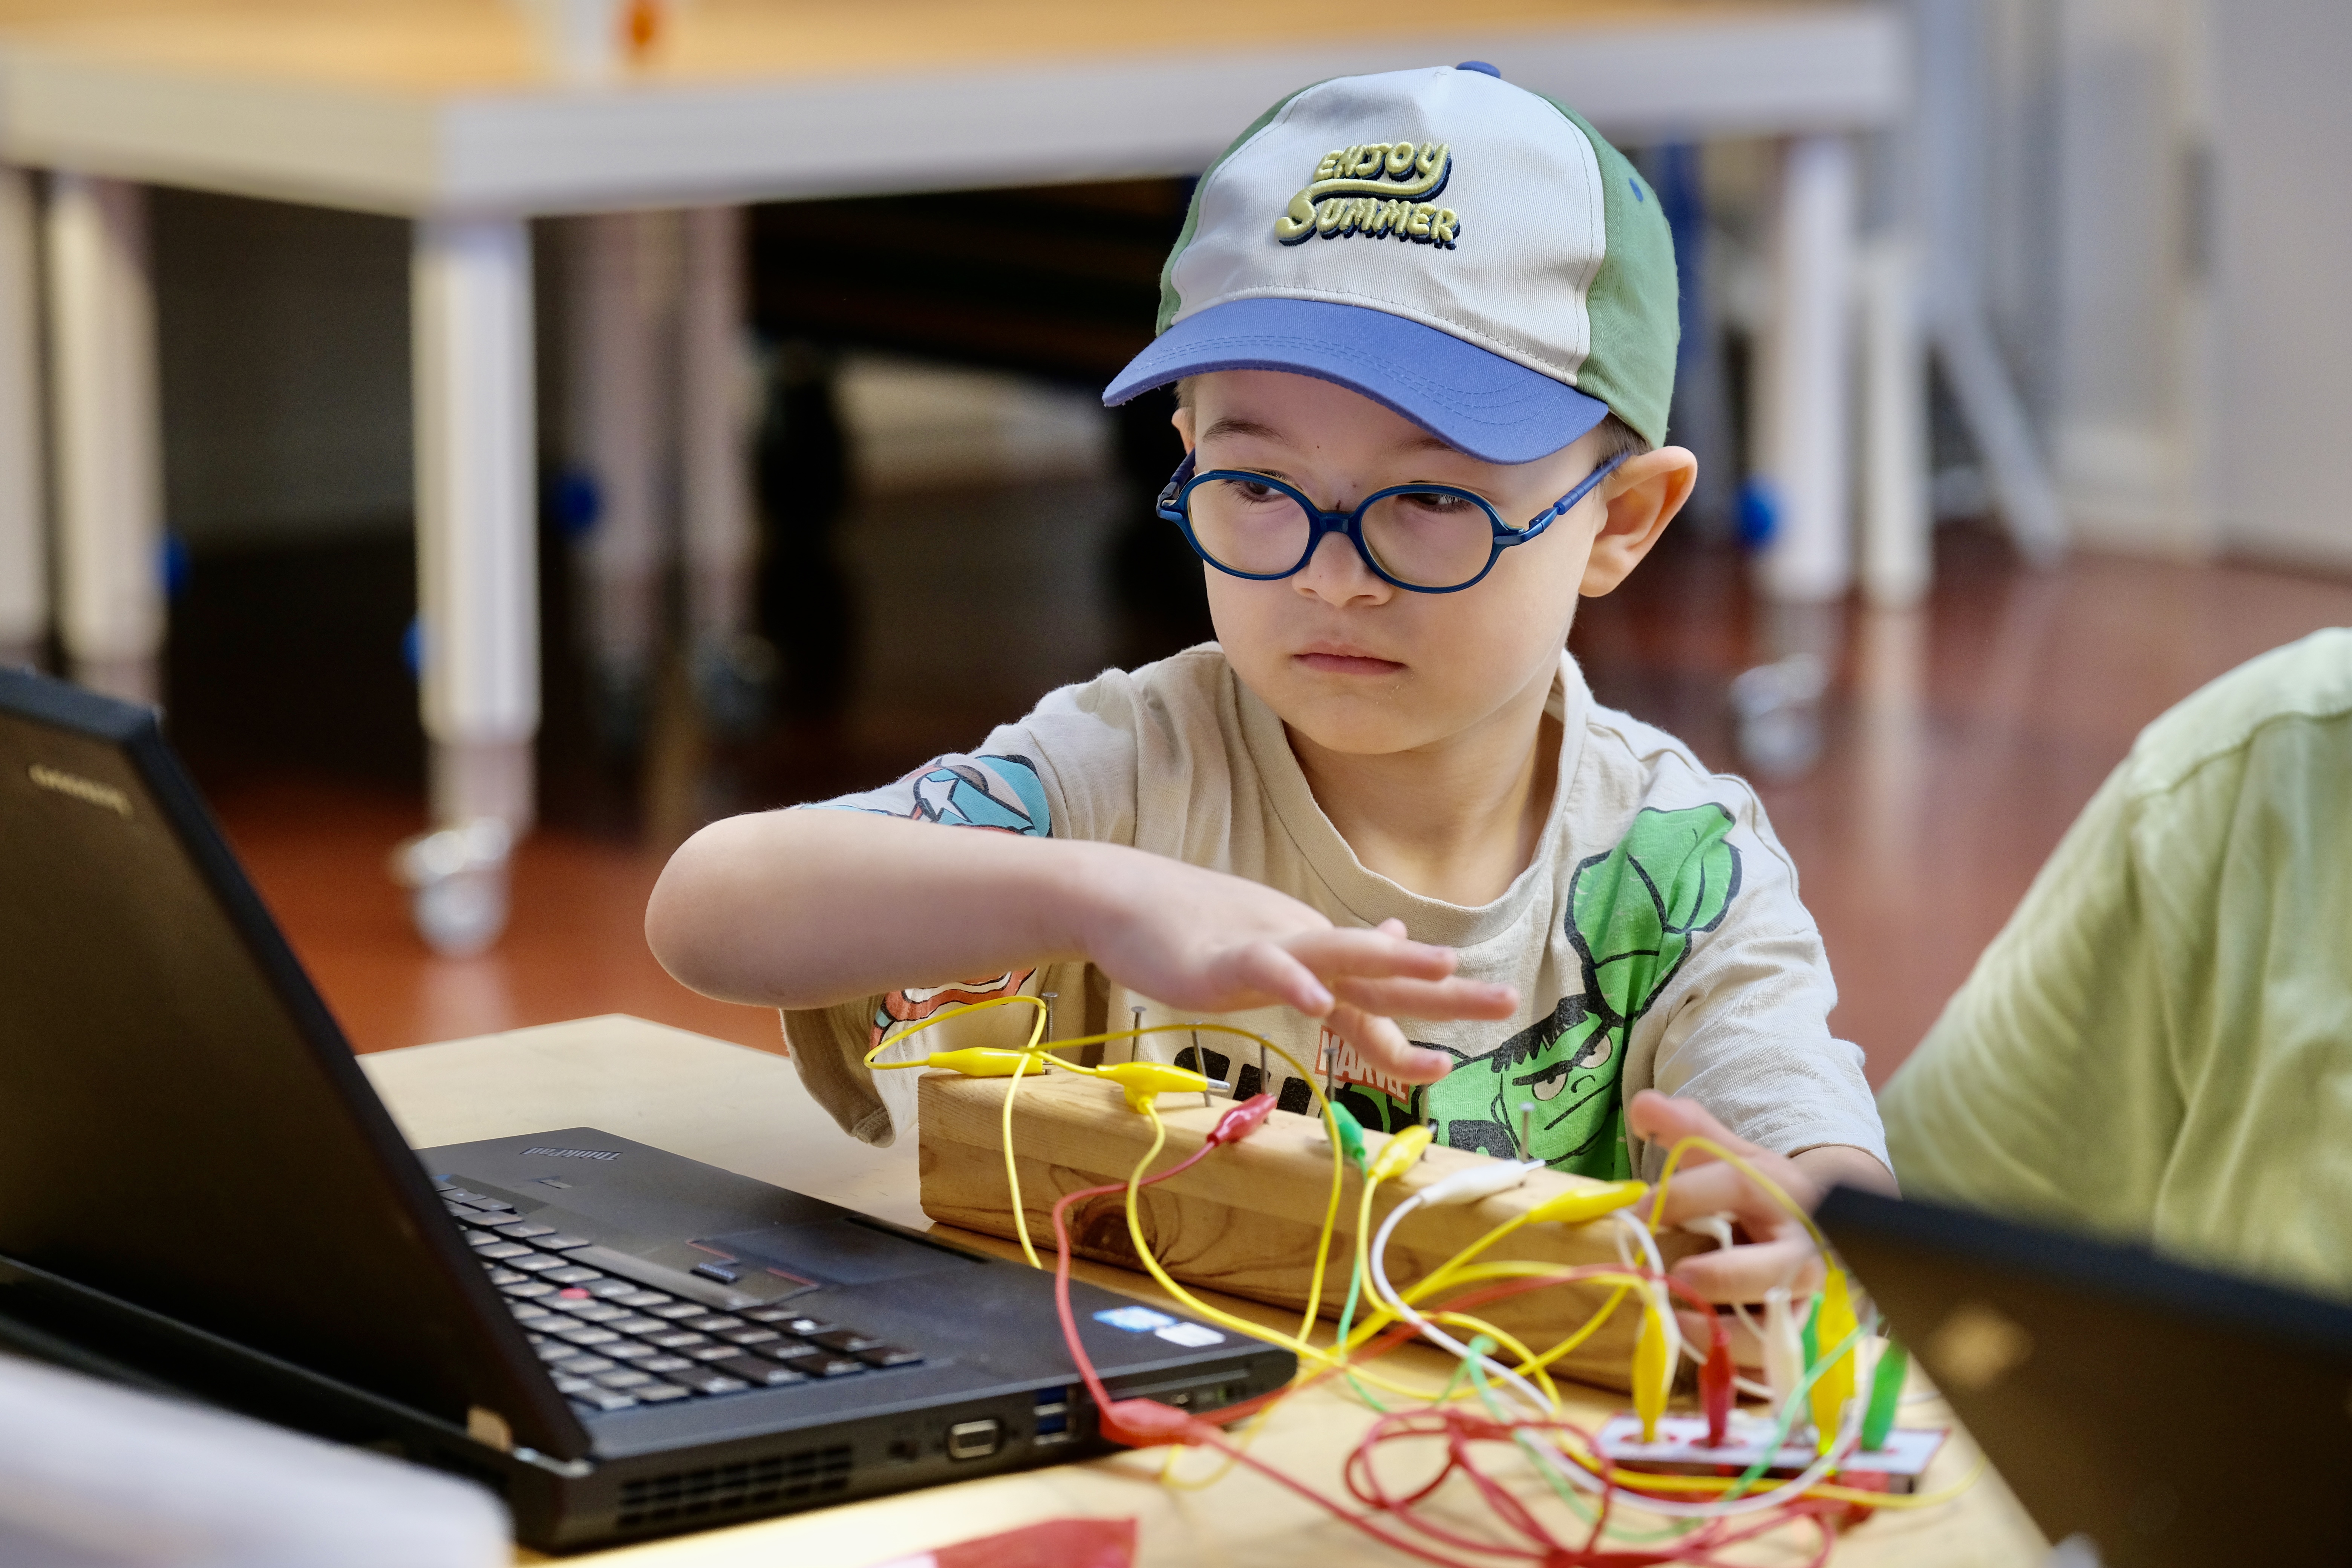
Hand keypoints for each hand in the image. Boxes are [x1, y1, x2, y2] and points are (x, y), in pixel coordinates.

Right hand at [1076, 847, 1515, 1084]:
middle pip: (1385, 973)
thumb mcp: (1272, 945)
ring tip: (1441, 965)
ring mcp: (1267, 949)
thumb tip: (1393, 934)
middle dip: (1446, 989)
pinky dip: (1293, 982)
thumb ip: (1331, 957)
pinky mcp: (1223, 959)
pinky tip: (1316, 1000)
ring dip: (1393, 961)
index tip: (1469, 1045)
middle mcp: (1305, 947)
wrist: (1124, 900)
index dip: (1426, 1019)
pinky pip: (1265, 968)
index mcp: (1316, 956)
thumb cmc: (1194, 929)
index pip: (1381, 996)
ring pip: (1340, 954)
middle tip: (1507, 1001)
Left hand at [1628, 1091, 1892, 1358]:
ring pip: (1780, 1324)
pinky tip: (1700, 1348)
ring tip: (1676, 1320)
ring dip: (1726, 1329)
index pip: (1737, 1183)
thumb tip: (1642, 1105)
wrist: (1825, 1239)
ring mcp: (1807, 1298)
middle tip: (1670, 1274)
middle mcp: (1802, 1248)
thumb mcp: (1735, 1158)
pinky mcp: (1802, 1338)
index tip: (1640, 1208)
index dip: (1686, 1194)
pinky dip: (1740, 1363)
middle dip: (1720, 1275)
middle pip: (1773, 1266)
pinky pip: (1777, 1363)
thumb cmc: (1764, 1198)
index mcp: (1781, 1192)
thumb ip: (1691, 1132)